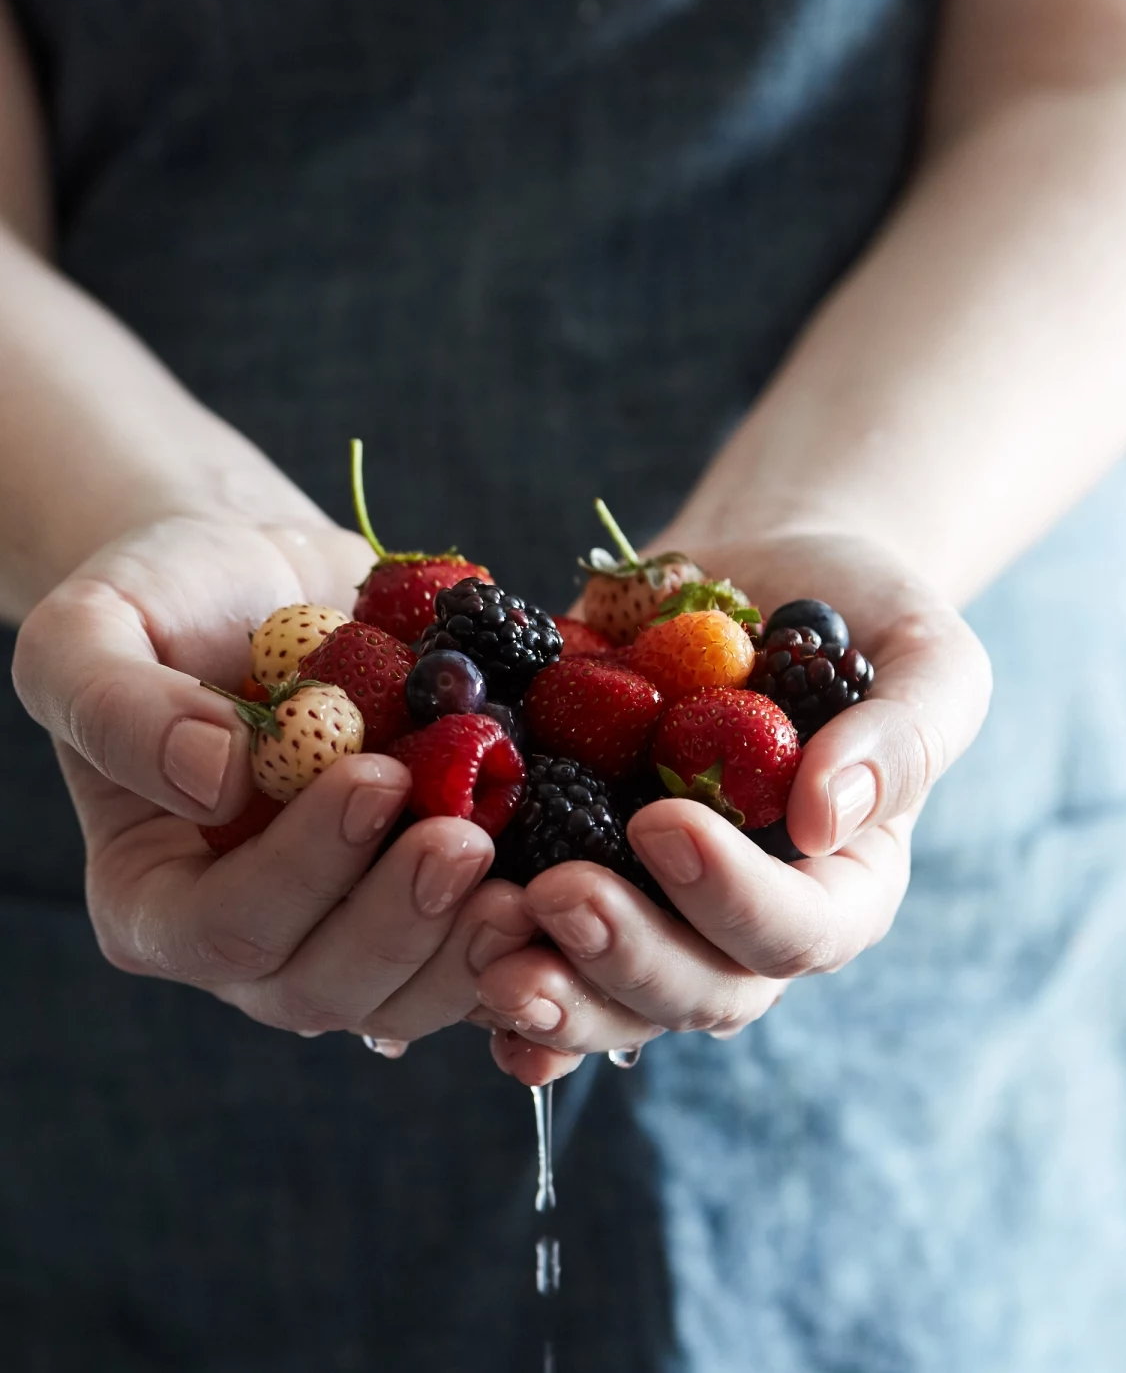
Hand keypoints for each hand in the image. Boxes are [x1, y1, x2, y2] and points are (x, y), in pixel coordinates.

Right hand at [12, 514, 533, 1044]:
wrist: (270, 585)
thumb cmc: (166, 603)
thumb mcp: (94, 631)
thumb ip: (117, 708)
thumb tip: (210, 778)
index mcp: (157, 898)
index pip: (223, 928)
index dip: (301, 872)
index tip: (375, 780)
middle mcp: (255, 938)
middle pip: (324, 987)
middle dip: (403, 924)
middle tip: (467, 841)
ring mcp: (349, 930)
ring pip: (412, 995)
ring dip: (474, 950)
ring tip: (532, 880)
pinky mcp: (429, 908)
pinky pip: (485, 956)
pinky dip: (535, 939)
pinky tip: (576, 886)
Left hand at [475, 529, 991, 1084]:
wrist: (754, 573)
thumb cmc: (855, 612)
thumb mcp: (924, 655)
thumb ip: (904, 735)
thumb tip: (830, 817)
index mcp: (841, 885)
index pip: (800, 932)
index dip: (732, 898)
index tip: (664, 822)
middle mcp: (745, 920)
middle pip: (697, 989)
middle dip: (625, 957)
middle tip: (556, 897)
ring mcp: (657, 906)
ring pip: (612, 996)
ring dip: (552, 988)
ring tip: (487, 948)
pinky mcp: (577, 870)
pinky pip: (542, 948)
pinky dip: (492, 970)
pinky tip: (455, 963)